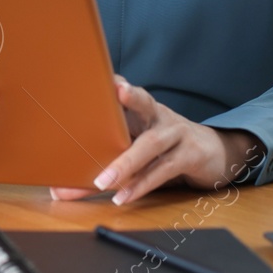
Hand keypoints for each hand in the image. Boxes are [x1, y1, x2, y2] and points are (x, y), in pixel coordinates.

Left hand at [50, 76, 262, 204]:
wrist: (213, 152)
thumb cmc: (164, 147)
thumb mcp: (138, 144)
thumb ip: (105, 159)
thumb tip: (59, 188)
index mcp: (143, 109)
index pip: (126, 89)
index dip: (115, 81)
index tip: (102, 76)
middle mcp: (159, 116)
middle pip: (144, 102)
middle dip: (128, 99)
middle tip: (114, 93)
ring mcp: (176, 134)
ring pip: (150, 144)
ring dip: (125, 164)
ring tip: (101, 182)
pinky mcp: (189, 156)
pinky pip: (163, 170)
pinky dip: (141, 185)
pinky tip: (123, 196)